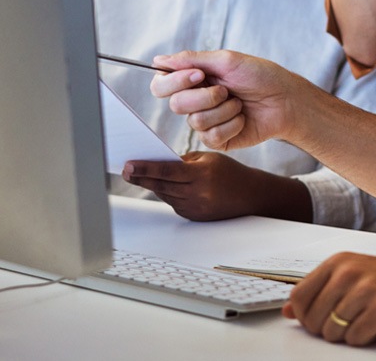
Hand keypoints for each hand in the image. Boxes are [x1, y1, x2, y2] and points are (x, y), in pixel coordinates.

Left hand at [121, 152, 311, 222]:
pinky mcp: (192, 216)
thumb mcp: (208, 158)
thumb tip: (159, 164)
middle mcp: (196, 193)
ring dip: (152, 184)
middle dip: (141, 177)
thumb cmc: (230, 172)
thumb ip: (184, 162)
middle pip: (161, 185)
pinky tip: (160, 185)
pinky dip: (166, 192)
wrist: (250, 196)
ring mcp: (193, 208)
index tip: (128, 165)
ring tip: (138, 174)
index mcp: (201, 175)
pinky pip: (172, 202)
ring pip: (164, 194)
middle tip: (125, 170)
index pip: (166, 171)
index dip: (145, 168)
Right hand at [150, 51, 298, 151]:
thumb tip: (158, 60)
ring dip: (223, 109)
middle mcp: (196, 100)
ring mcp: (207, 121)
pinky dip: (231, 123)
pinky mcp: (218, 139)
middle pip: (175, 104)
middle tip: (226, 90)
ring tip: (240, 102)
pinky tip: (243, 118)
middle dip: (204, 97)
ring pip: (195, 121)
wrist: (286, 99)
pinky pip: (211, 136)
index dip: (173, 81)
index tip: (198, 75)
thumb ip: (191, 60)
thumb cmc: (260, 76)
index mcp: (195, 79)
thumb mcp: (227, 60)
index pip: (161, 84)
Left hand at [284, 254, 375, 344]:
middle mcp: (350, 271)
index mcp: (341, 261)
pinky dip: (367, 339)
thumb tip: (288, 309)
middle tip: (355, 320)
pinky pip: (355, 339)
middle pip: (312, 319)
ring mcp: (366, 289)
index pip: (298, 296)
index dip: (306, 316)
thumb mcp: (359, 278)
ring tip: (370, 320)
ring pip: (332, 332)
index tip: (323, 318)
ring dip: (350, 335)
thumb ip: (322, 291)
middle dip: (328, 329)